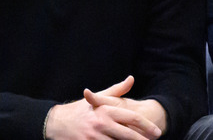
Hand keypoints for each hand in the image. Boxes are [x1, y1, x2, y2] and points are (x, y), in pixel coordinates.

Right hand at [44, 76, 161, 139]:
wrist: (55, 123)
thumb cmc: (78, 111)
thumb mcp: (98, 99)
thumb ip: (116, 90)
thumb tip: (131, 79)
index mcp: (106, 110)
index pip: (132, 118)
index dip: (147, 126)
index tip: (157, 132)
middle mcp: (102, 124)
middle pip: (130, 135)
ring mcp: (95, 137)